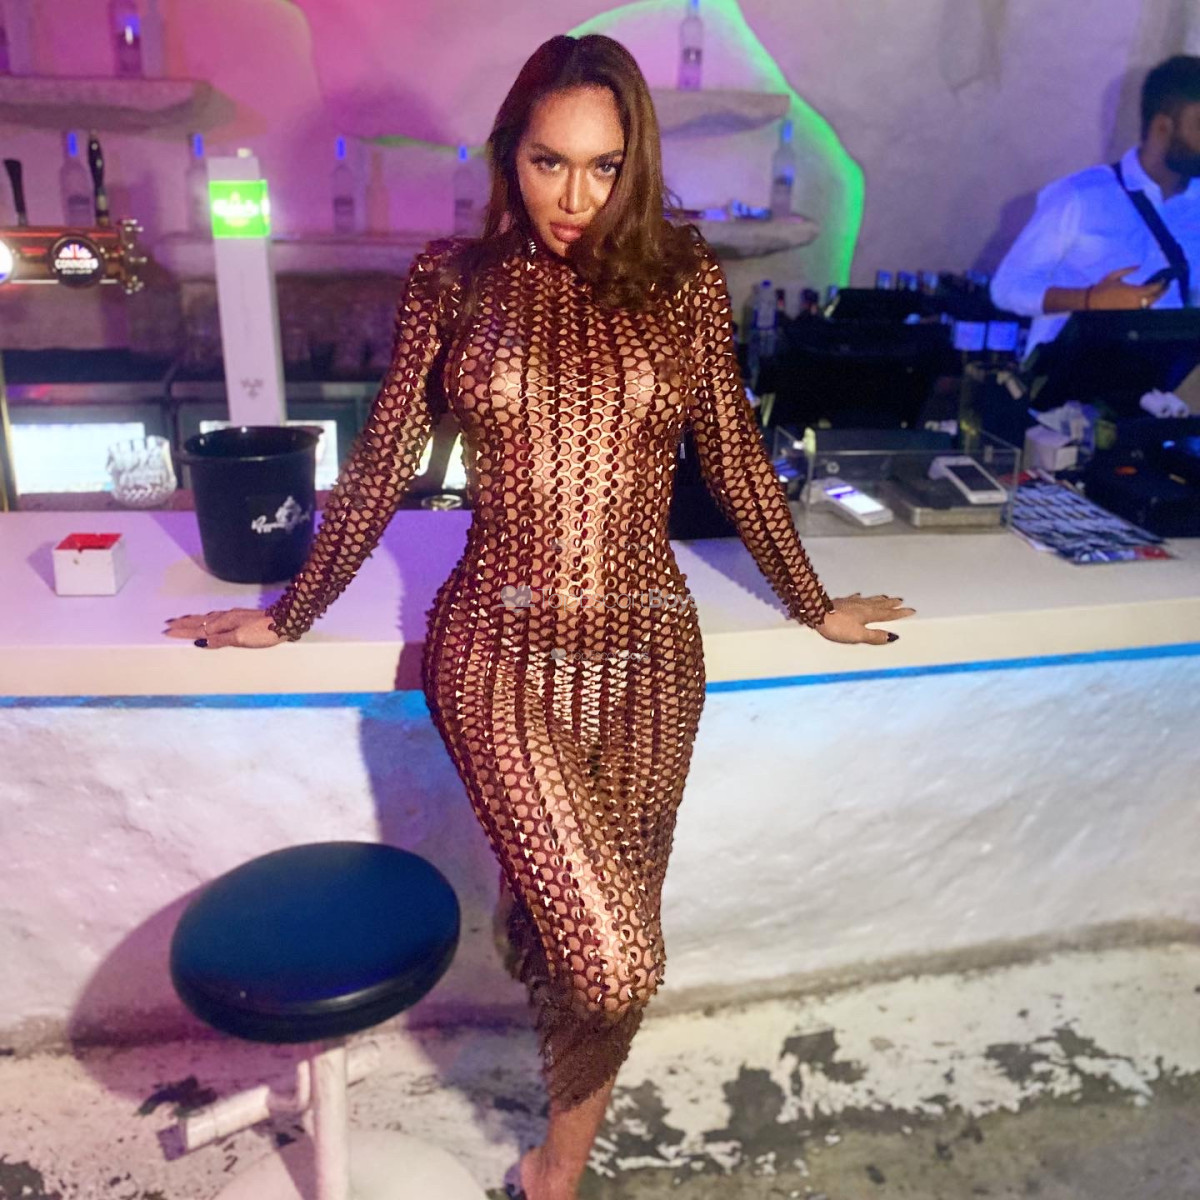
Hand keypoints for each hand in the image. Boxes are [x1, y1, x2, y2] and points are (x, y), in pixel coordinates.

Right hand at [163, 607, 283, 648]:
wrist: (285, 621)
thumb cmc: (264, 632)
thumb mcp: (241, 639)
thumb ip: (220, 640)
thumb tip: (199, 642)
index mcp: (224, 623)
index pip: (198, 629)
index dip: (183, 632)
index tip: (167, 631)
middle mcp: (226, 618)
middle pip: (200, 621)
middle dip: (184, 623)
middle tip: (168, 623)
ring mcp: (234, 616)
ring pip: (208, 618)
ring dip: (193, 619)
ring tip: (182, 619)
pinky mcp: (241, 617)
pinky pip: (217, 617)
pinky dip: (206, 619)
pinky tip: (209, 620)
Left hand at [815, 593, 914, 644]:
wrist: (815, 613)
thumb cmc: (837, 626)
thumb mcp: (858, 635)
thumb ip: (875, 636)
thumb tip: (893, 637)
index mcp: (869, 614)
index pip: (888, 614)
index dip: (900, 613)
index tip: (911, 610)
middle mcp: (862, 606)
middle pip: (880, 604)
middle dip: (891, 603)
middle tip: (901, 600)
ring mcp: (851, 602)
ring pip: (869, 600)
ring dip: (879, 599)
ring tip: (886, 597)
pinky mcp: (840, 602)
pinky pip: (855, 598)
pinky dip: (860, 597)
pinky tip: (859, 596)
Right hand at [1087, 265, 1167, 310]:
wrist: (1089, 302)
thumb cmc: (1101, 287)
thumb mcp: (1114, 275)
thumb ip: (1128, 270)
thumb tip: (1139, 266)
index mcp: (1134, 292)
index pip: (1154, 289)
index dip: (1161, 284)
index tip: (1164, 281)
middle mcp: (1135, 303)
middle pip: (1154, 299)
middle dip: (1161, 292)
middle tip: (1165, 287)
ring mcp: (1131, 310)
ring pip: (1148, 306)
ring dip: (1152, 300)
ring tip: (1154, 295)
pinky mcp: (1127, 315)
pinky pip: (1139, 311)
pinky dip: (1143, 307)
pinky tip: (1143, 302)